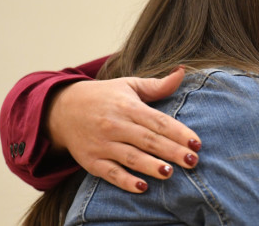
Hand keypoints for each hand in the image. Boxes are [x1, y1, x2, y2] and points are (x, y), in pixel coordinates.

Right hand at [46, 67, 200, 192]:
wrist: (62, 109)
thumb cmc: (104, 96)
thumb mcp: (129, 85)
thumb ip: (157, 85)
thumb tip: (182, 71)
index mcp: (127, 106)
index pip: (158, 121)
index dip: (178, 132)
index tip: (196, 142)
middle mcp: (115, 125)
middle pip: (148, 140)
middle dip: (171, 151)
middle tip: (193, 160)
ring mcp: (102, 144)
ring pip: (130, 157)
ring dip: (151, 166)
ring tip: (170, 173)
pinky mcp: (91, 161)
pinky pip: (110, 173)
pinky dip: (125, 181)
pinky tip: (142, 187)